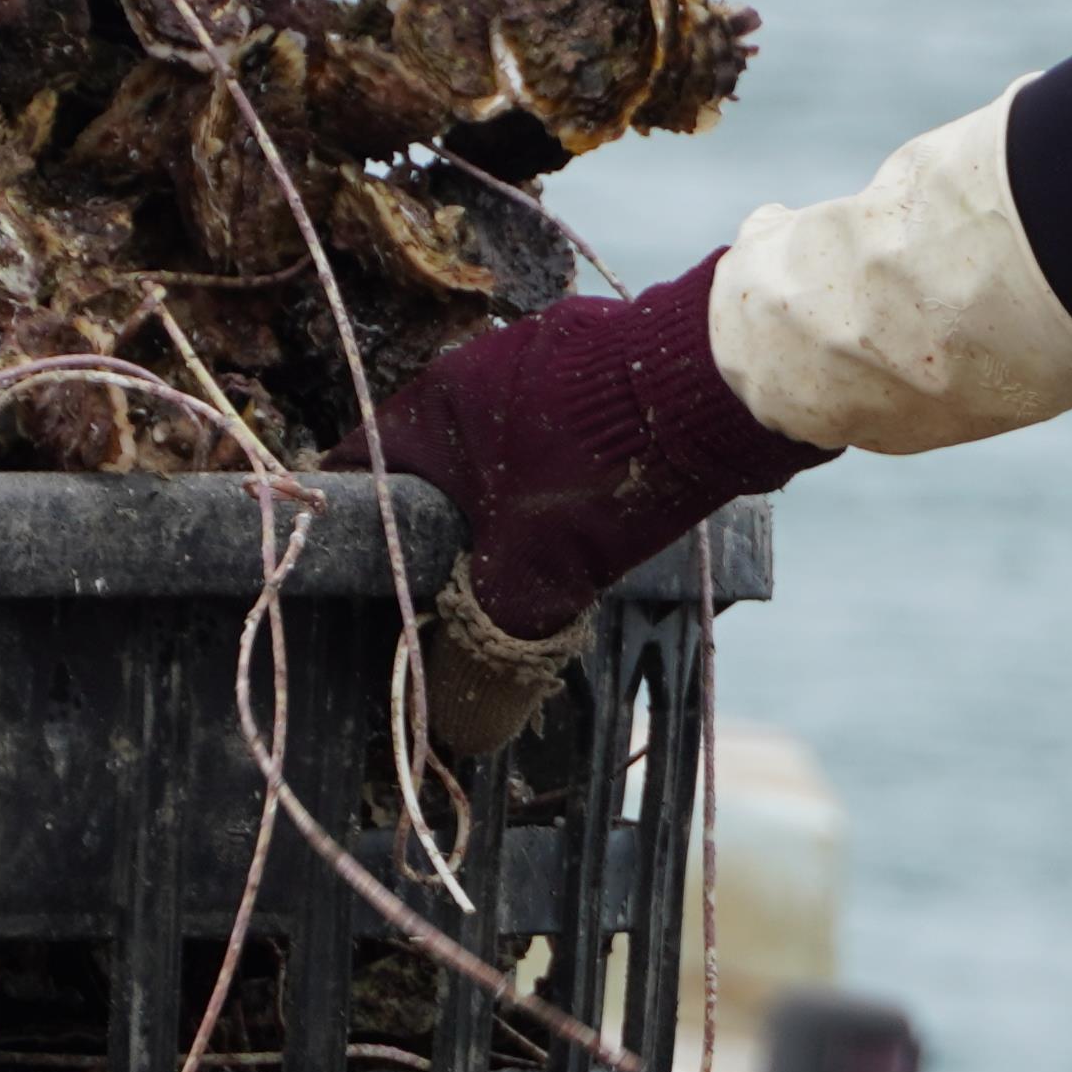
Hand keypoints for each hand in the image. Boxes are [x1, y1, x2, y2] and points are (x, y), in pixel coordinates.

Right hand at [339, 258, 826, 758]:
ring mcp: (539, 348)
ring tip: (536, 546)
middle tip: (460, 574)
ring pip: (503, 436)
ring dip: (512, 489)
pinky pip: (562, 415)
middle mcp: (474, 363)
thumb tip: (466, 724)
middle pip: (436, 454)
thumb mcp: (532, 578)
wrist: (712, 383)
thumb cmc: (601, 473)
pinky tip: (597, 501)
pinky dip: (568, 460)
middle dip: (446, 516)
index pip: (361, 465)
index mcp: (430, 405)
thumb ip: (490, 644)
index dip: (359, 525)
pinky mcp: (600, 347)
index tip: (364, 571)